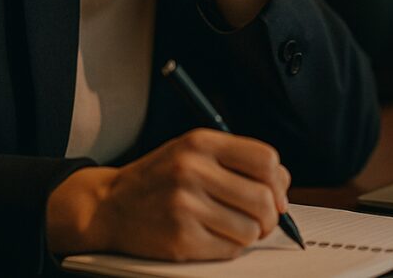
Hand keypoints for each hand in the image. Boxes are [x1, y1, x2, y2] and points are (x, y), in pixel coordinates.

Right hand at [45, 129, 291, 260]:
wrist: (110, 205)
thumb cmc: (160, 179)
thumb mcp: (193, 152)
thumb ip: (235, 161)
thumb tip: (282, 189)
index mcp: (201, 143)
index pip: (266, 160)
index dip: (279, 182)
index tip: (276, 195)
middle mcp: (193, 170)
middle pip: (263, 199)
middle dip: (271, 216)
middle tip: (263, 221)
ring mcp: (185, 205)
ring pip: (251, 229)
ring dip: (250, 234)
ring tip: (233, 228)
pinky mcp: (180, 238)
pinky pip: (230, 249)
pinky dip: (230, 247)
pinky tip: (213, 237)